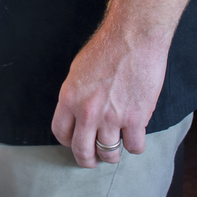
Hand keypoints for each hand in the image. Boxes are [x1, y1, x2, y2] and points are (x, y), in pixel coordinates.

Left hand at [50, 26, 169, 167]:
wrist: (133, 36)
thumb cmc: (107, 47)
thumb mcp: (78, 70)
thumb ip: (76, 95)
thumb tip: (77, 114)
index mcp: (69, 97)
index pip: (60, 133)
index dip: (69, 142)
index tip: (76, 142)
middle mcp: (87, 111)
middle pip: (82, 152)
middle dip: (88, 160)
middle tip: (94, 159)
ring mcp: (112, 117)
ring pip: (109, 154)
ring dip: (112, 154)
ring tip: (116, 146)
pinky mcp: (136, 119)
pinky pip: (134, 147)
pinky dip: (135, 144)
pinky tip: (135, 135)